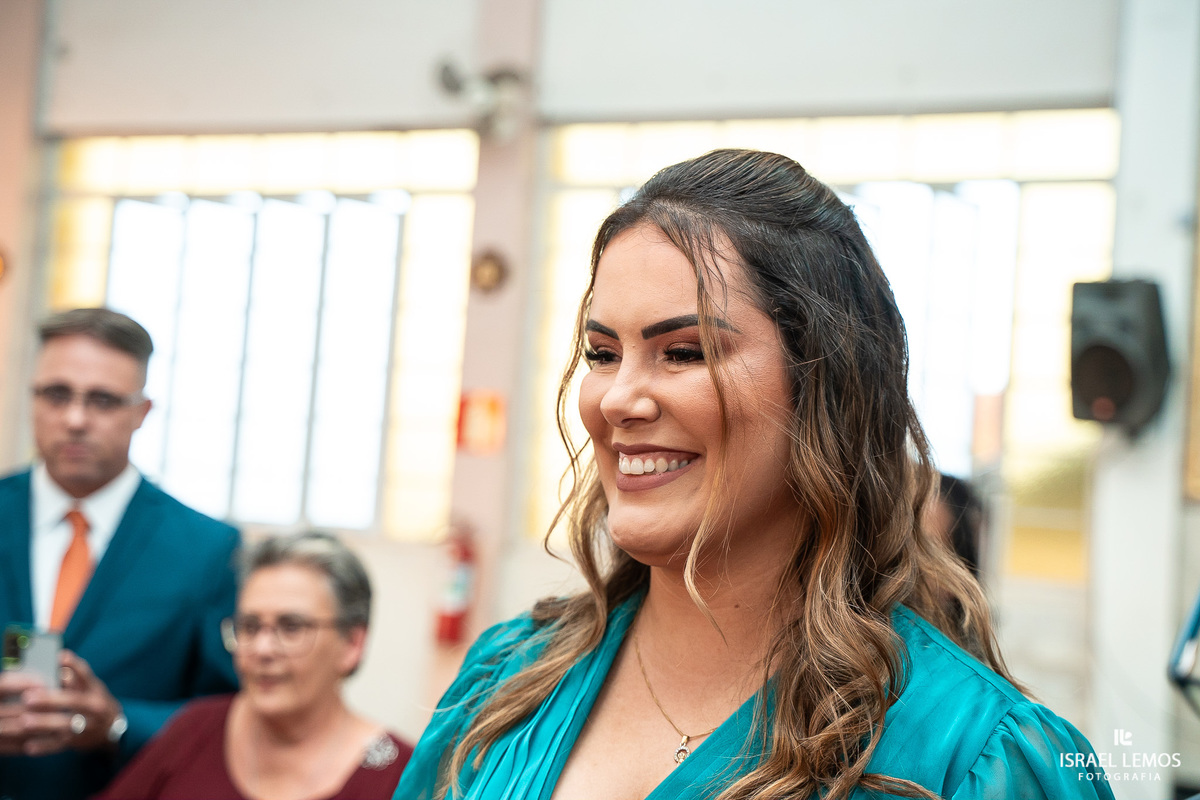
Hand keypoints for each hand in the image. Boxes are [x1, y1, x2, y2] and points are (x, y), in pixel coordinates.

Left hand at [1, 650, 122, 756]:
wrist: (113, 729)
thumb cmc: (95, 702)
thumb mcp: (91, 687)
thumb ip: (77, 675)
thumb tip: (62, 660)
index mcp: (94, 690)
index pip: (85, 675)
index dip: (73, 666)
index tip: (59, 658)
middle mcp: (94, 707)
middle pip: (74, 701)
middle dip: (51, 699)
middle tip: (29, 698)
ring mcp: (87, 726)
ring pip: (66, 725)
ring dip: (45, 723)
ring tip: (26, 721)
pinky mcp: (78, 743)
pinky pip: (59, 746)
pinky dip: (44, 747)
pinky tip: (29, 746)